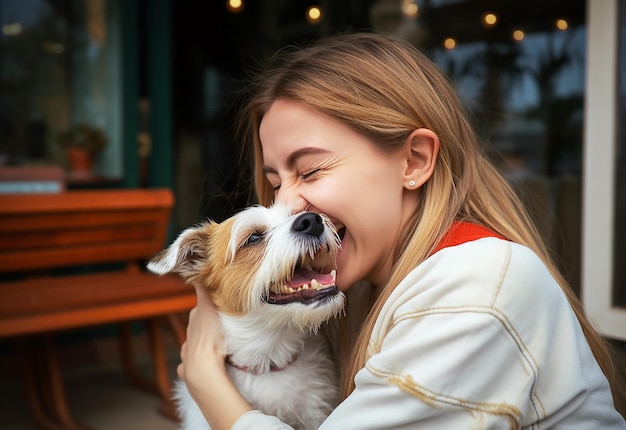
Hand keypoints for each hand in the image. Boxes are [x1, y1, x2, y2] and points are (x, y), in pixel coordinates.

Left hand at [177, 285, 251, 429]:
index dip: (210, 307)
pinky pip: (190, 365)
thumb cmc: (210, 337)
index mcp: (194, 320)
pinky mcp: (188, 371)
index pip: (201, 309)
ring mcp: (186, 354)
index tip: (220, 307)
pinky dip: (195, 364)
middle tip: (221, 327)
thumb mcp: (210, 307)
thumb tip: (196, 271)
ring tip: (214, 347)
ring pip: (192, 346)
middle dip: (206, 327)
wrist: (204, 369)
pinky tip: (203, 365)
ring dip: (201, 346)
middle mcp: (188, 336)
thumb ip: (204, 290)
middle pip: (197, 327)